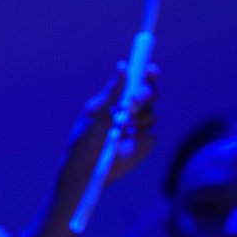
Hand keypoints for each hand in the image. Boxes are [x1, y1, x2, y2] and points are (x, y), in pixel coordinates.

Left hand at [32, 61, 161, 236]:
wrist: (87, 169)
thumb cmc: (84, 138)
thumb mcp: (96, 112)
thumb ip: (113, 91)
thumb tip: (123, 66)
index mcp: (116, 98)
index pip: (137, 80)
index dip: (147, 73)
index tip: (151, 69)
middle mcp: (131, 110)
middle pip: (150, 94)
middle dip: (147, 92)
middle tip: (137, 98)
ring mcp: (140, 126)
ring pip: (152, 113)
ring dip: (141, 116)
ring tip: (123, 126)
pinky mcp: (146, 142)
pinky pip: (152, 133)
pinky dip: (142, 134)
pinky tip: (127, 141)